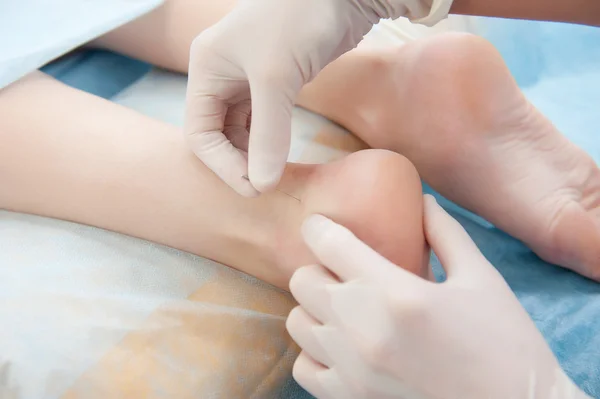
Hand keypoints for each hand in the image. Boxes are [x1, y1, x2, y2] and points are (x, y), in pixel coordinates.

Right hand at [184, 0, 447, 196]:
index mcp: (206, 69)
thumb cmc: (299, 19)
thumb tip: (262, 184)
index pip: (199, 132)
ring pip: (239, 130)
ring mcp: (247, 78)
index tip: (253, 187)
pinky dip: (268, 141)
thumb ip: (267, 135)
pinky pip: (261, 121)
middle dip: (236, 163)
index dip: (222, 165)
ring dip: (252, 155)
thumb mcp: (276, 79)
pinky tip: (279, 156)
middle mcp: (220, 74)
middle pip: (217, 134)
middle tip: (264, 187)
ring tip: (272, 176)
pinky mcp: (274, 81)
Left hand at [286, 195, 583, 398]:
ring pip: (297, 322)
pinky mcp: (351, 398)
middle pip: (303, 280)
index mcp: (397, 293)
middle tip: (343, 270)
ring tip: (344, 306)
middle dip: (319, 267)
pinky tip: (341, 344)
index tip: (320, 225)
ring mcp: (353, 370)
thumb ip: (445, 234)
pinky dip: (315, 351)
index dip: (318, 227)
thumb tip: (423, 201)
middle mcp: (365, 331)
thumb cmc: (506, 345)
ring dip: (315, 307)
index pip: (330, 244)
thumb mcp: (481, 279)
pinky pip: (304, 366)